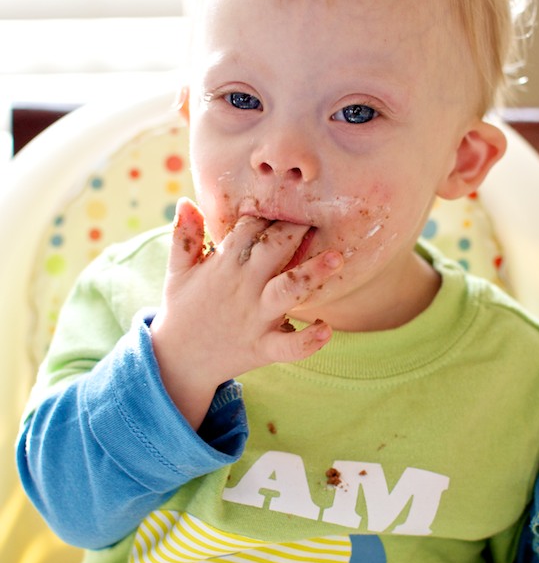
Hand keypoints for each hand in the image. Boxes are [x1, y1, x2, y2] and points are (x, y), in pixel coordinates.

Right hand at [150, 198, 342, 427]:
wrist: (179, 361)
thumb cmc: (183, 310)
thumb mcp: (177, 272)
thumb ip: (184, 237)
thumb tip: (184, 201)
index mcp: (223, 266)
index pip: (250, 230)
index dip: (268, 214)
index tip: (287, 202)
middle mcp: (243, 288)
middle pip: (273, 250)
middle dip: (295, 230)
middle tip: (317, 215)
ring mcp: (256, 319)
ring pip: (288, 290)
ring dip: (313, 273)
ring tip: (337, 258)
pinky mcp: (264, 347)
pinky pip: (290, 346)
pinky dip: (308, 340)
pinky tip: (326, 328)